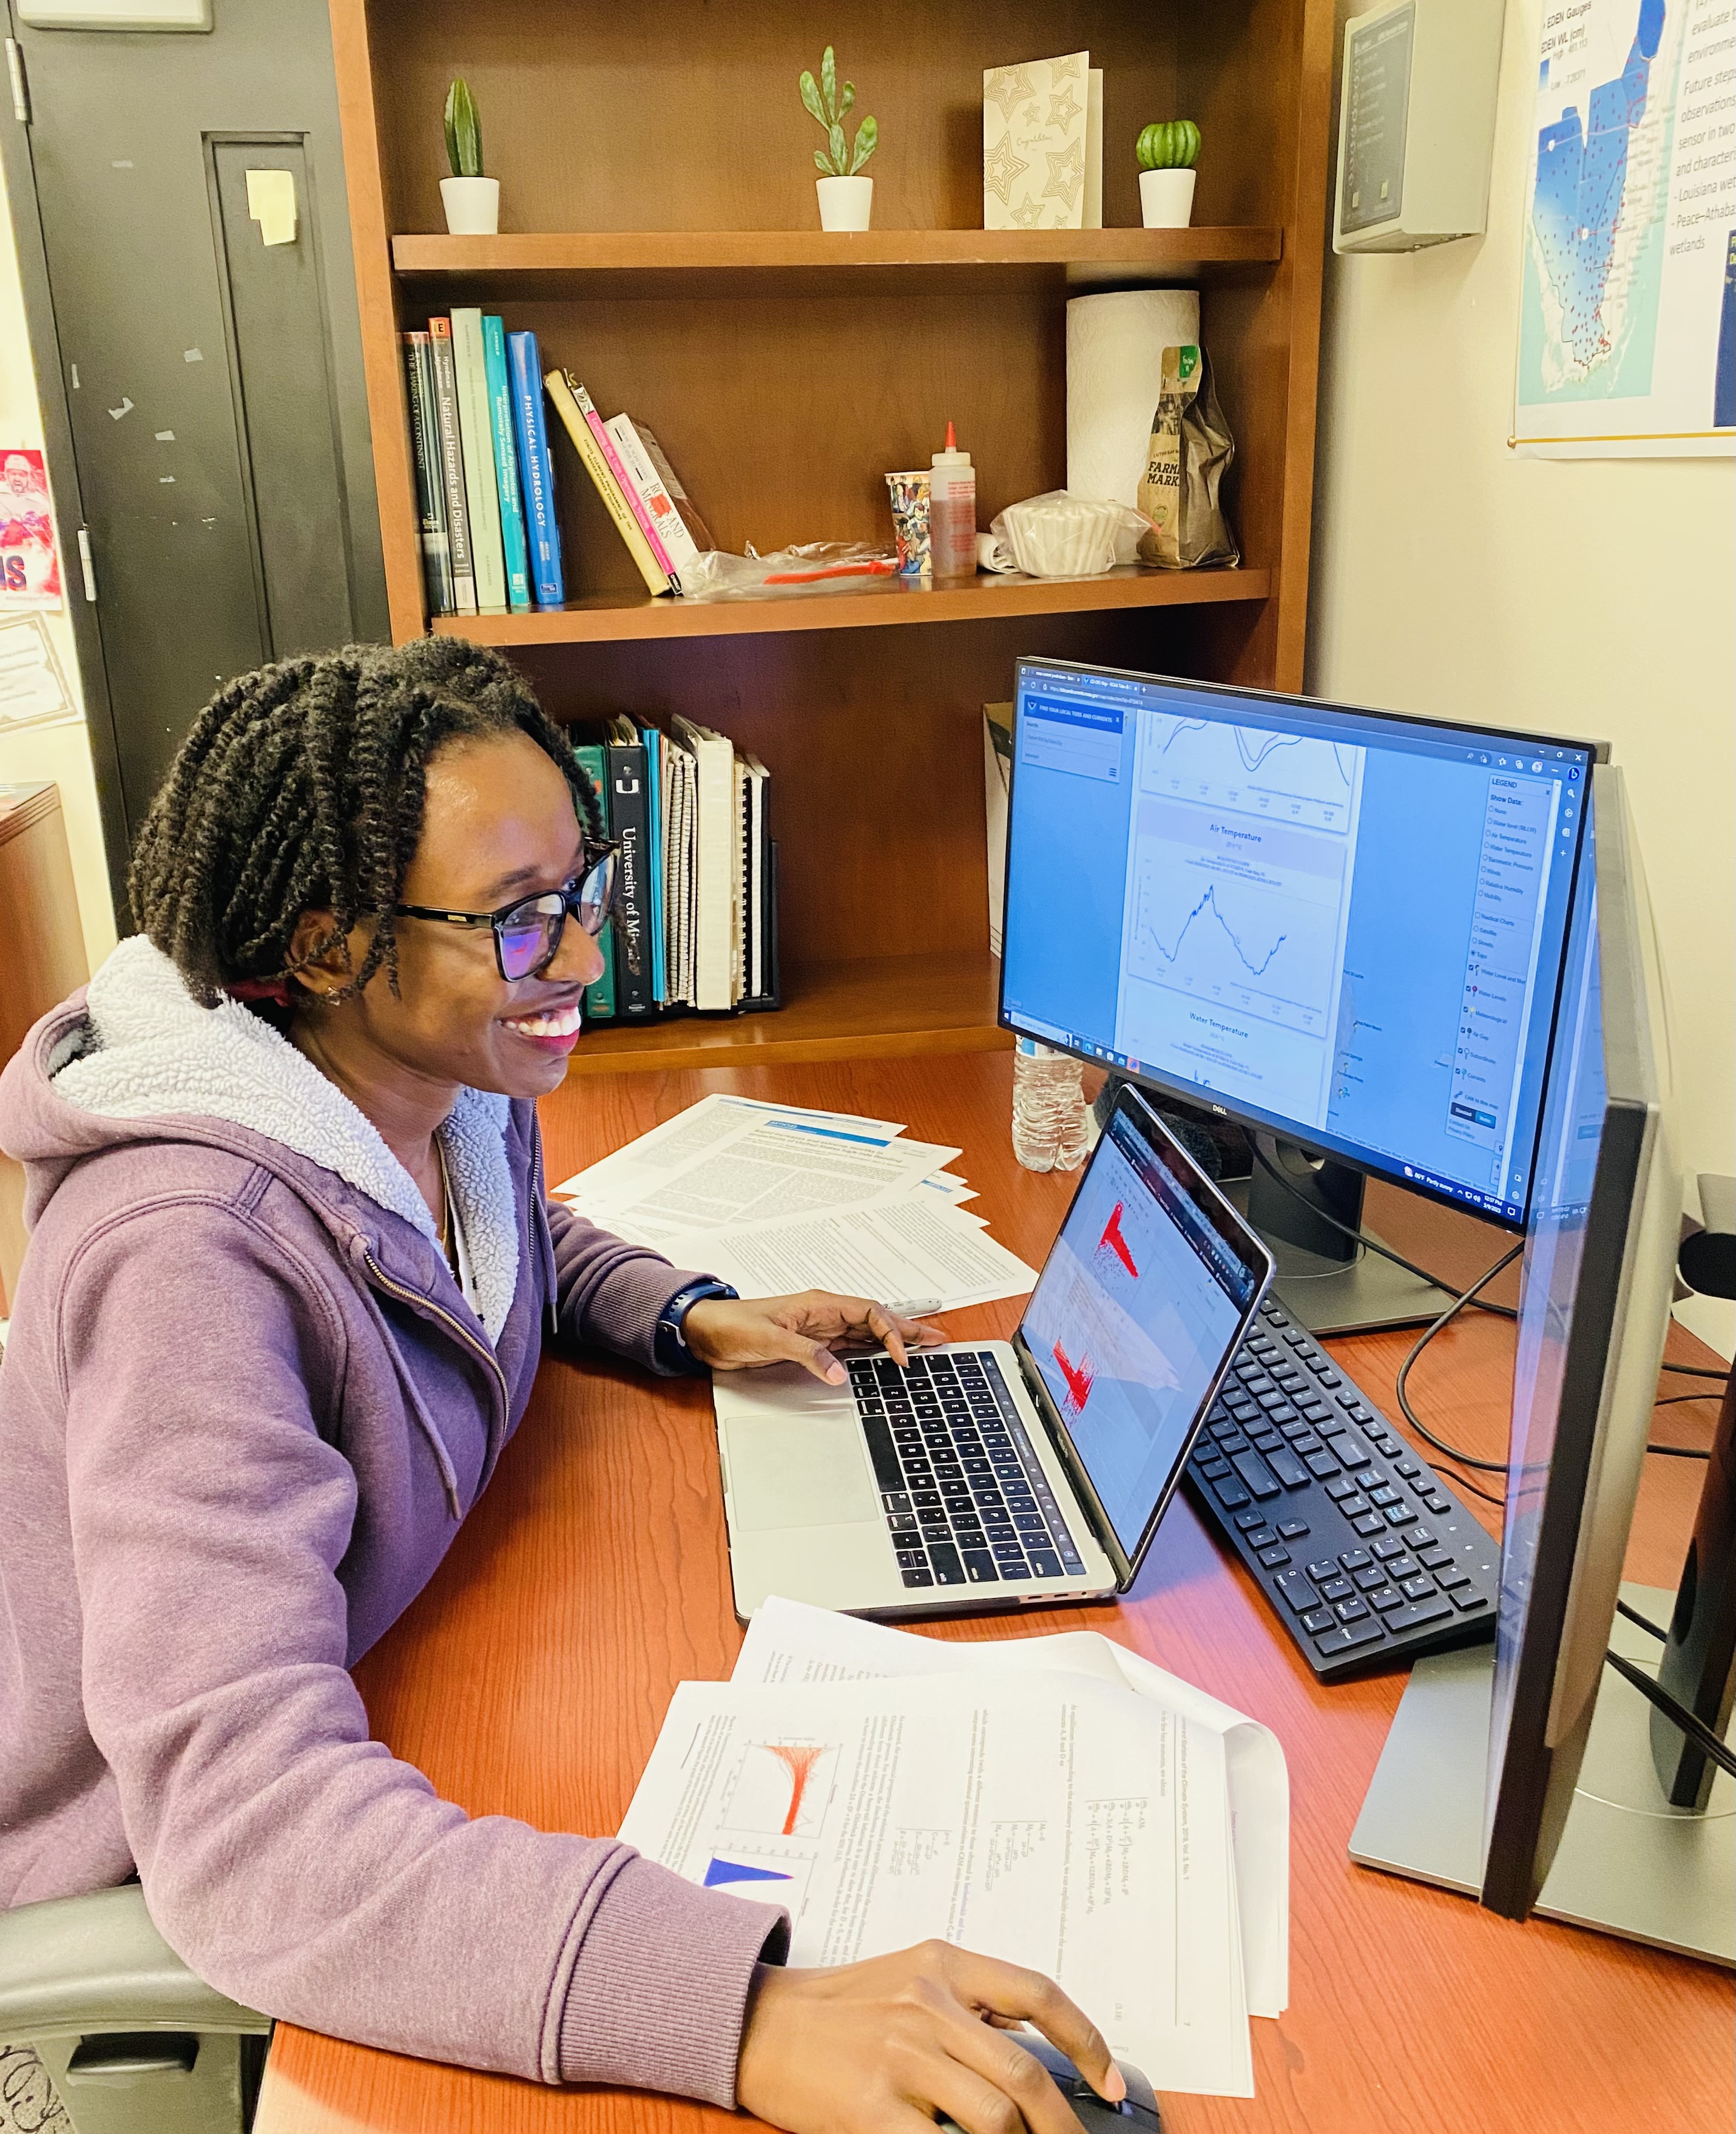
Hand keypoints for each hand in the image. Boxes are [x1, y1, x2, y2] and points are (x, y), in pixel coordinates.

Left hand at [682, 1291, 941, 1384]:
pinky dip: (874, 1351)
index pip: (869, 1313)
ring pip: (867, 1333)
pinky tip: (887, 1359)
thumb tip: (839, 1372)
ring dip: (895, 1341)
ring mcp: (821, 1329)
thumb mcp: (770, 1341)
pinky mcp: (813, 1345)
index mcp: (820, 1304)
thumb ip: (807, 1355)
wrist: (707, 1333)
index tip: (902, 1356)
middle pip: (876, 1320)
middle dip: (908, 1329)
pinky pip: (852, 1346)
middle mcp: (825, 1314)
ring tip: (924, 1348)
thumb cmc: (732, 1326)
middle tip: (938, 1340)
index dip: (891, 1332)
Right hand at [736, 1941, 1123, 2133]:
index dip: (1087, 2041)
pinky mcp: (873, 2108)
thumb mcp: (909, 1978)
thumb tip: (1035, 2053)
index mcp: (943, 1966)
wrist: (759, 2024)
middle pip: (1025, 2076)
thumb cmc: (837, 2008)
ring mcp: (901, 2057)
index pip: (1037, 1995)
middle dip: (1063, 2126)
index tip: (1110, 2084)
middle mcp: (927, 2004)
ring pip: (995, 2119)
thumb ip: (969, 2006)